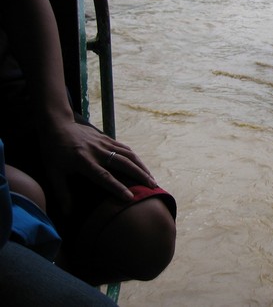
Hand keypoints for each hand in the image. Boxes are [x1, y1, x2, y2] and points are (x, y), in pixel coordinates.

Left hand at [40, 120, 156, 211]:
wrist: (57, 125)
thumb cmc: (54, 151)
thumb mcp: (53, 172)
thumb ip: (62, 192)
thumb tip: (69, 213)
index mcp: (84, 161)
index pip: (104, 176)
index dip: (117, 187)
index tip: (130, 197)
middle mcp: (98, 152)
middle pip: (123, 163)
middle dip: (139, 175)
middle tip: (152, 186)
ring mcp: (104, 143)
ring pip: (128, 154)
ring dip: (142, 166)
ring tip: (152, 178)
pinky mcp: (107, 138)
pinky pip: (125, 148)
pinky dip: (136, 157)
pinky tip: (142, 166)